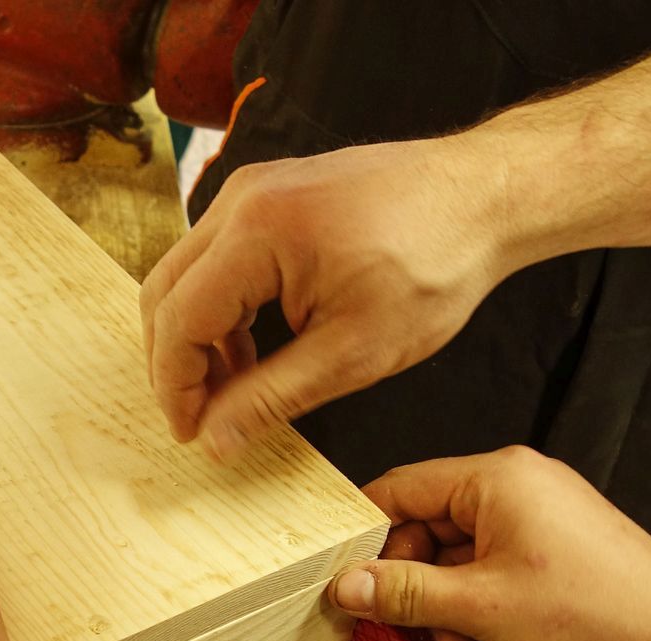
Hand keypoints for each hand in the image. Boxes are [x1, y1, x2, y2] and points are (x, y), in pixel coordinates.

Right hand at [141, 138, 509, 459]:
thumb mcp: (354, 352)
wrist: (486, 196)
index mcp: (256, 234)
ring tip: (234, 388)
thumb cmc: (437, 263)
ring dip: (196, 337)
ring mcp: (253, 190)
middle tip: (198, 417)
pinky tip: (254, 347)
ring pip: (185, 274)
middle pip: (164, 293)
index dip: (175, 386)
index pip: (178, 321)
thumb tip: (214, 440)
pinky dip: (220, 307)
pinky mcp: (270, 193)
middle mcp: (242, 200)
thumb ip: (271, 398)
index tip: (189, 432)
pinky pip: (217, 256)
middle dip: (173, 363)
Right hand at [323, 447, 650, 640]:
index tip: (348, 573)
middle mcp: (519, 490)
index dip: (367, 535)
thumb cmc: (605, 612)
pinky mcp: (553, 555)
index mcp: (498, 479)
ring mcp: (539, 522)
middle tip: (406, 626)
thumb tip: (352, 584)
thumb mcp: (479, 606)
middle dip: (417, 588)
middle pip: (429, 531)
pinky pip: (493, 576)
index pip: (401, 488)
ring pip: (459, 561)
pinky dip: (483, 615)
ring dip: (450, 611)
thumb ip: (403, 593)